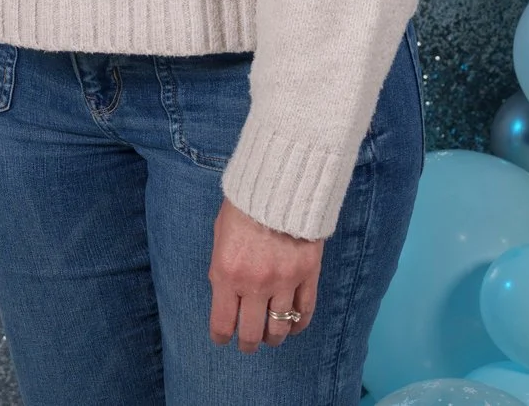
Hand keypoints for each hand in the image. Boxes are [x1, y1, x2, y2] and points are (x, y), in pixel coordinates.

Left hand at [208, 199, 321, 352]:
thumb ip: (222, 270)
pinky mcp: (308, 275)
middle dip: (248, 344)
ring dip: (274, 338)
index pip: (223, 323)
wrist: (279, 184)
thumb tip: (227, 296)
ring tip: (270, 338)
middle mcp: (255, 284)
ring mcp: (284, 282)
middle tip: (248, 345)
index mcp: (227, 274)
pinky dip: (298, 325)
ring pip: (280, 328)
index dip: (221, 337)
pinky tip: (293, 327)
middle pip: (253, 333)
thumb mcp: (219, 237)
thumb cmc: (243, 206)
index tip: (222, 339)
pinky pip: (305, 312)